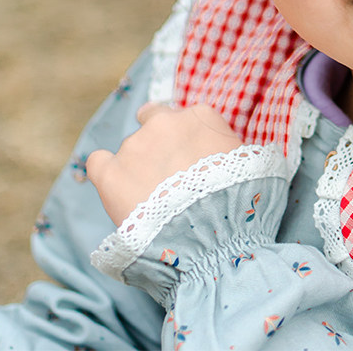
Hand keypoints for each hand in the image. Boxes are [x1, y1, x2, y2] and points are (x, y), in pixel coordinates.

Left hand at [87, 103, 241, 224]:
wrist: (210, 237)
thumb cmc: (239, 202)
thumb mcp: (255, 165)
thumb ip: (235, 149)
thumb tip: (233, 150)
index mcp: (201, 116)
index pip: (186, 117)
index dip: (187, 140)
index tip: (192, 159)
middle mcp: (165, 122)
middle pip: (153, 121)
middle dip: (158, 143)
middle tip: (167, 174)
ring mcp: (135, 146)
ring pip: (131, 148)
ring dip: (138, 166)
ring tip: (151, 201)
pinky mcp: (110, 173)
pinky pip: (98, 162)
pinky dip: (105, 173)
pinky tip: (116, 189)